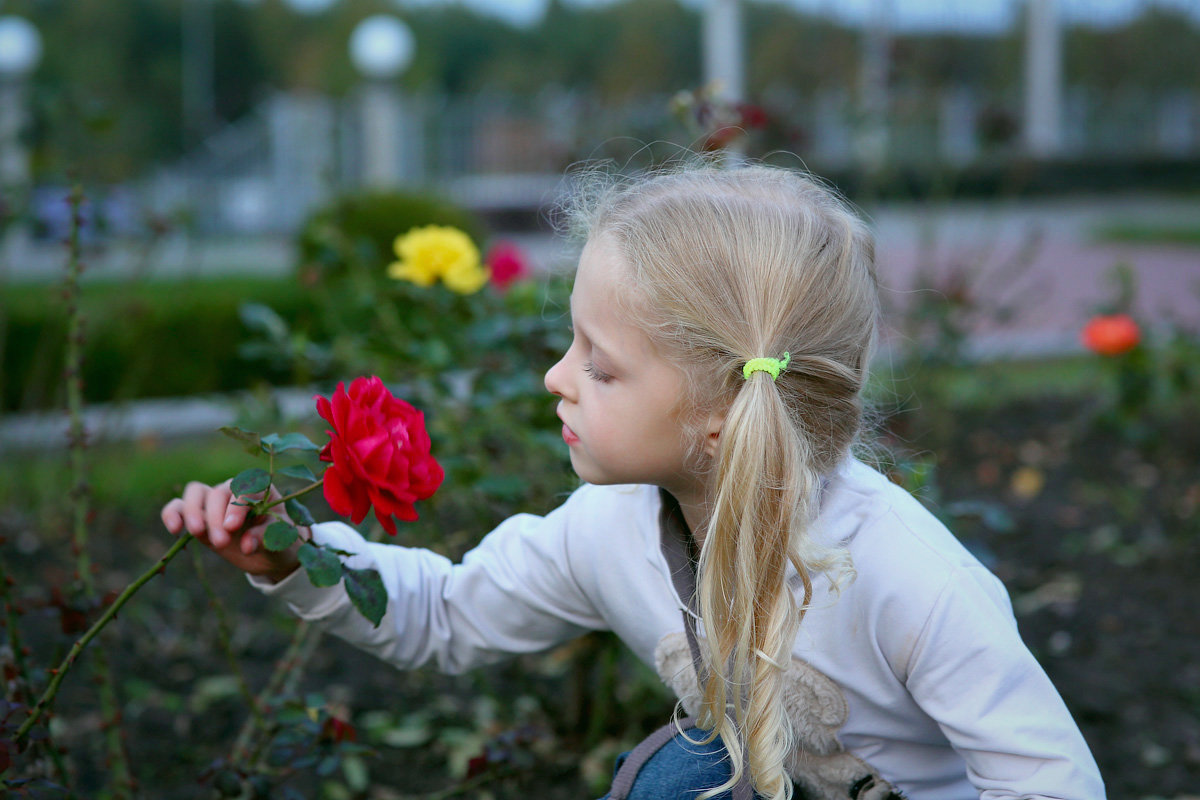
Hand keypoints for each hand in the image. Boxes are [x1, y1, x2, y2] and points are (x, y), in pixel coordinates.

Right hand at [161, 480, 303, 582]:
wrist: (270, 554)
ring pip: (196, 492)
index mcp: (261, 490)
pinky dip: (173, 513)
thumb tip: (246, 544)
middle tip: (221, 542)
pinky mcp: (198, 516)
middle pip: (219, 492)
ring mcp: (215, 502)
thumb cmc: (279, 541)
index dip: (237, 505)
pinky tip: (175, 529)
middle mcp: (235, 490)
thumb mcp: (282, 540)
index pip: (246, 487)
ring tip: (196, 532)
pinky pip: (179, 506)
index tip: (232, 527)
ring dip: (193, 511)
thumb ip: (266, 537)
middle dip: (216, 517)